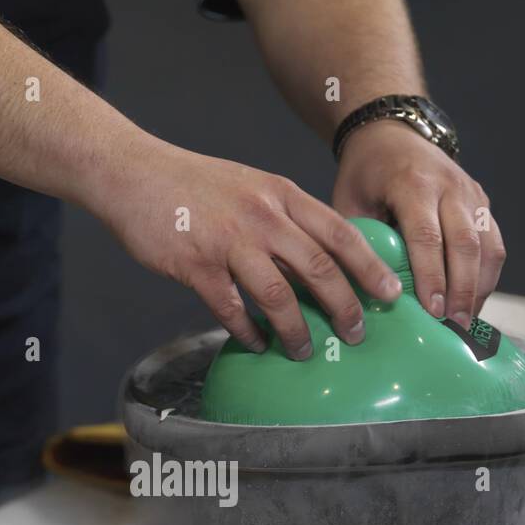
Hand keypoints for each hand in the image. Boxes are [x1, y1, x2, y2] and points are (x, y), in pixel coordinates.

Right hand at [86, 137, 402, 358]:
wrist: (133, 173)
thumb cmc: (193, 186)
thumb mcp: (250, 188)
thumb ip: (283, 219)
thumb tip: (317, 262)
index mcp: (281, 195)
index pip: (340, 234)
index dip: (370, 268)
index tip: (391, 295)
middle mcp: (262, 217)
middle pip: (319, 269)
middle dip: (344, 308)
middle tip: (356, 336)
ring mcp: (228, 241)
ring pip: (278, 295)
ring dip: (296, 330)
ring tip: (304, 351)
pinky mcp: (195, 266)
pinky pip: (231, 309)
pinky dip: (247, 332)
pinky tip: (256, 344)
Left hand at [332, 119, 505, 327]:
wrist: (391, 132)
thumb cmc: (365, 174)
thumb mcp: (348, 202)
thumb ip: (358, 242)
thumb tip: (362, 294)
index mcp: (413, 183)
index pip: (427, 236)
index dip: (432, 277)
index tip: (432, 312)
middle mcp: (450, 186)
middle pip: (465, 244)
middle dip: (461, 290)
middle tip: (454, 327)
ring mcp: (471, 193)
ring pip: (488, 246)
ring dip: (479, 288)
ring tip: (466, 323)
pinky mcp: (483, 202)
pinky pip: (494, 243)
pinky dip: (486, 276)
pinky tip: (473, 303)